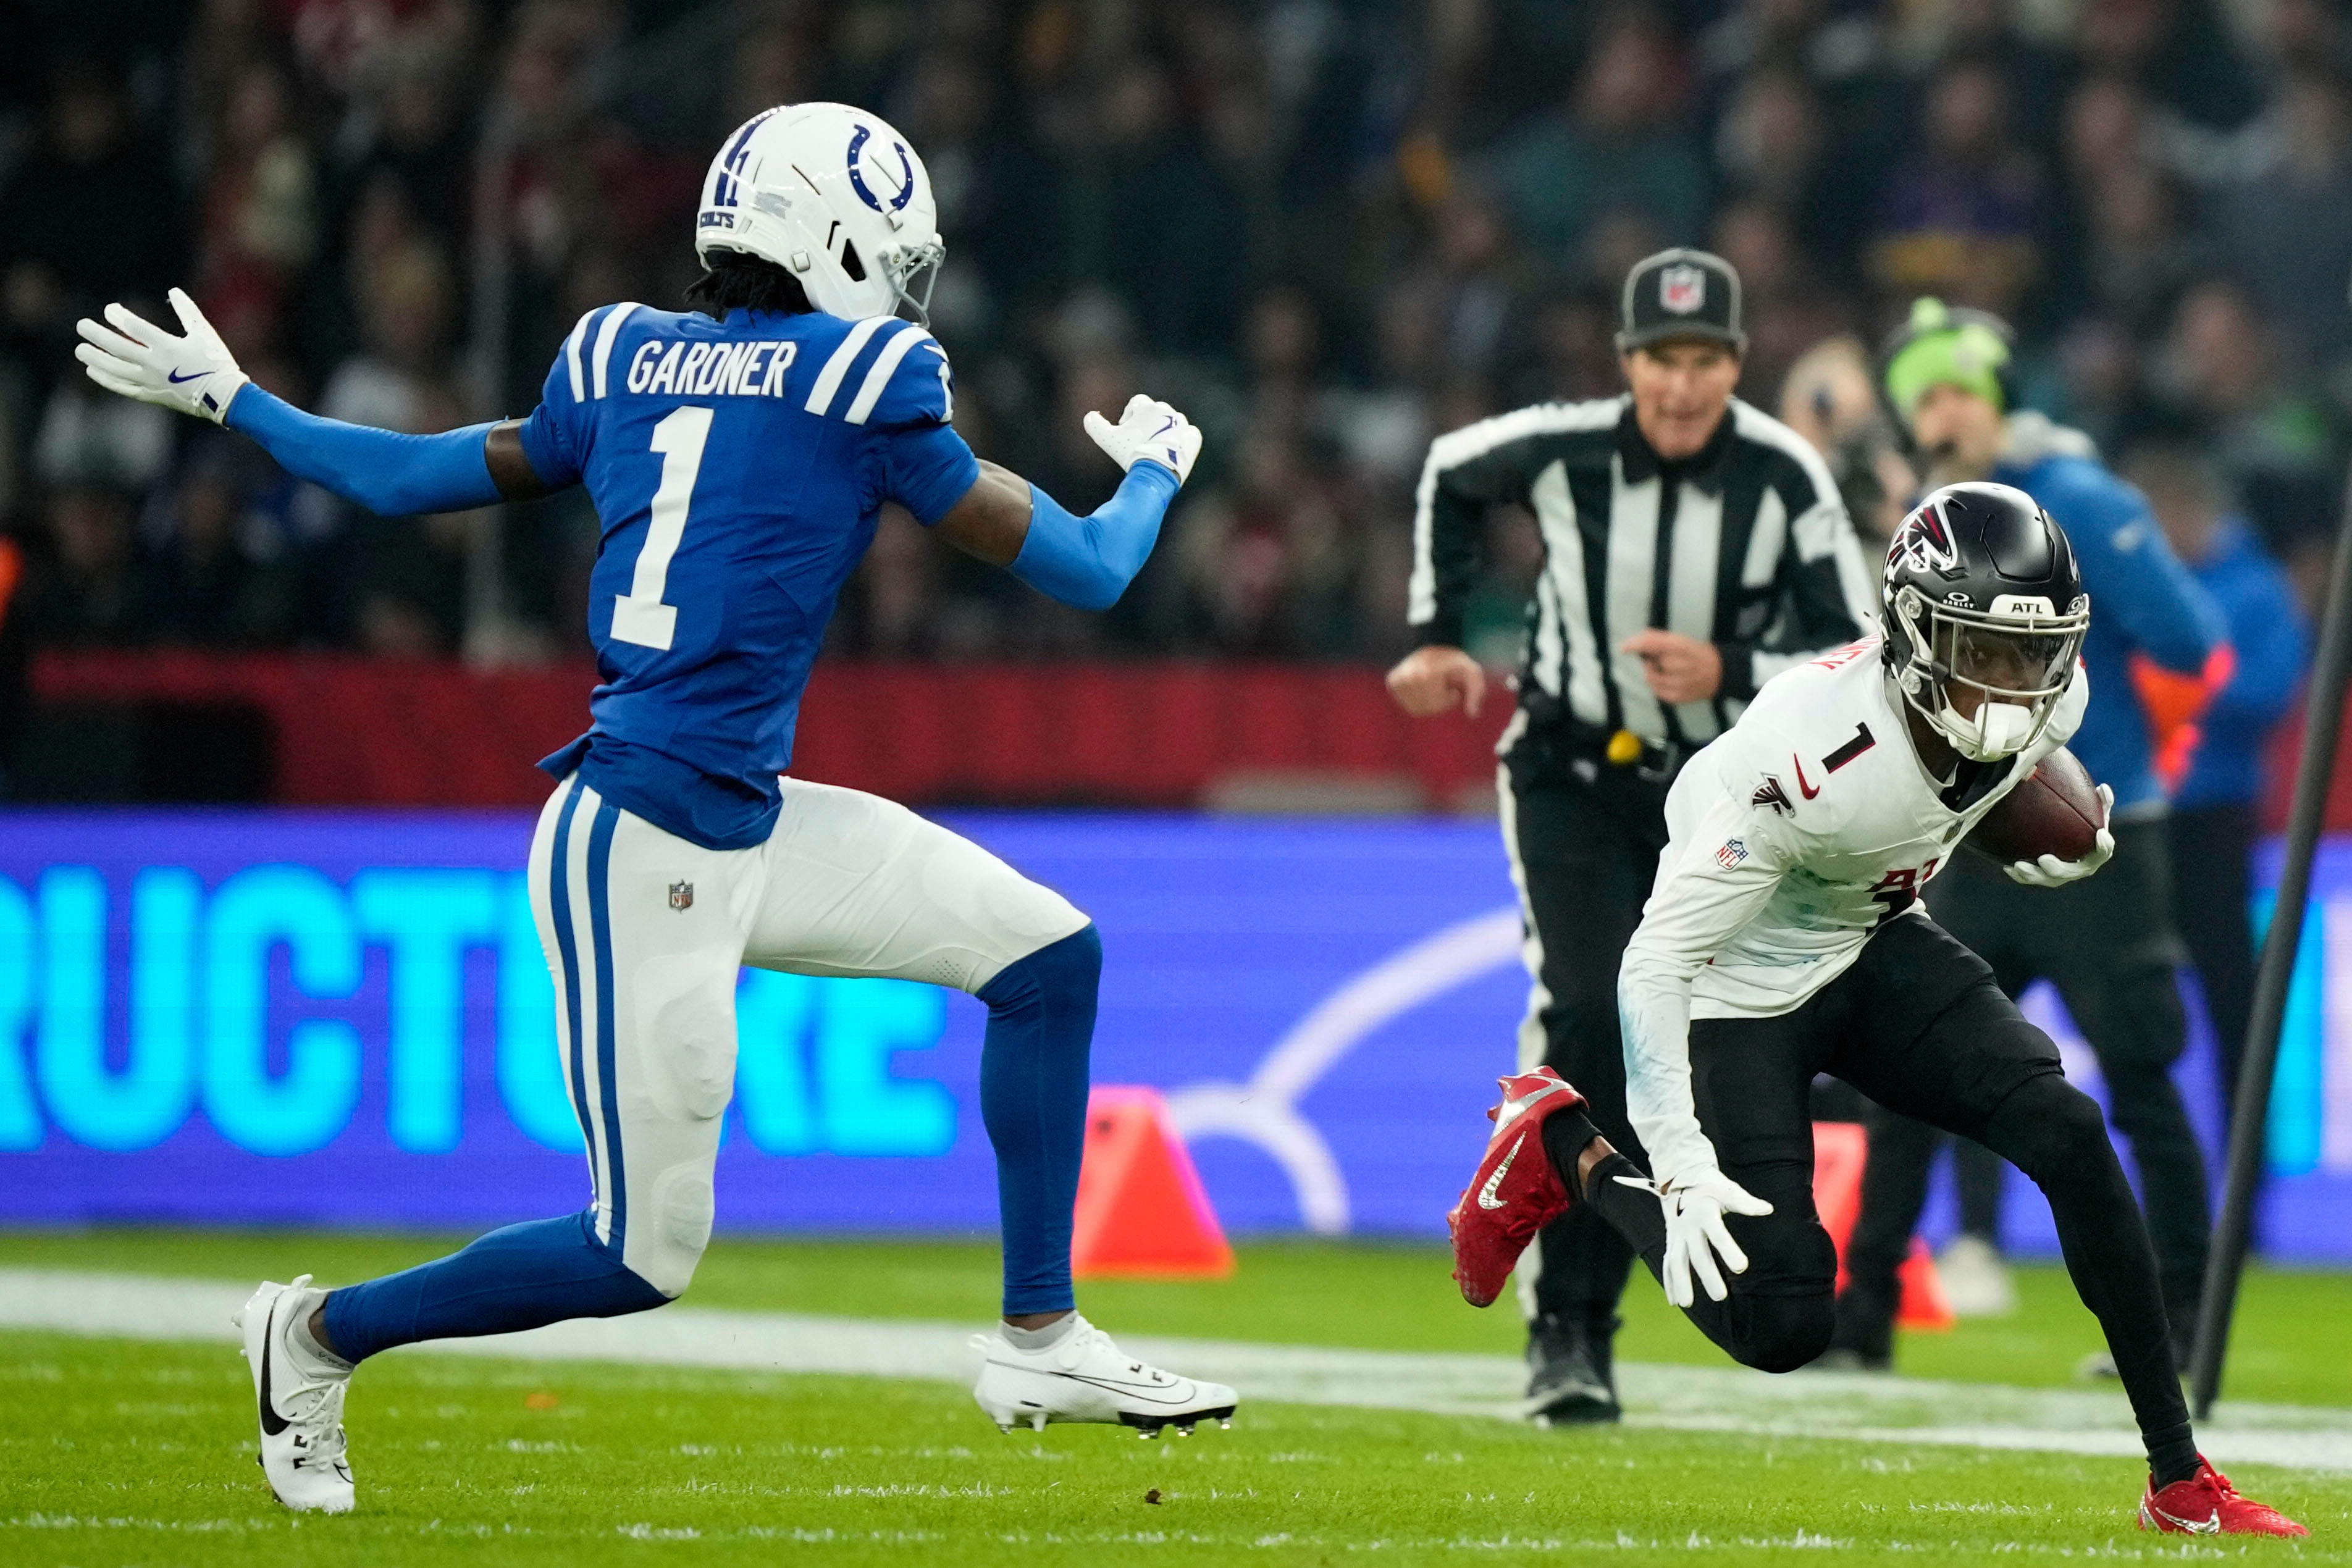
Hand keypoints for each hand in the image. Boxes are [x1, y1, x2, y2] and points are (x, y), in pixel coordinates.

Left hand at [75, 287, 249, 423]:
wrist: (225, 397)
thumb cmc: (217, 362)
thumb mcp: (205, 333)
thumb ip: (188, 311)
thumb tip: (173, 291)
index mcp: (169, 346)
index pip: (135, 327)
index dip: (118, 316)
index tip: (110, 310)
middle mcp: (155, 364)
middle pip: (118, 347)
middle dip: (97, 335)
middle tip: (81, 325)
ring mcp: (151, 381)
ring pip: (115, 369)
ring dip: (95, 358)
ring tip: (80, 349)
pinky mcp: (152, 395)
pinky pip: (123, 387)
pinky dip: (107, 379)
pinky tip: (93, 371)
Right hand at [1084, 393, 1200, 484]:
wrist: (1156, 472)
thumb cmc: (1130, 453)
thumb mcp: (1105, 439)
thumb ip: (1094, 424)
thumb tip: (1090, 416)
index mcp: (1147, 407)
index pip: (1136, 402)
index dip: (1129, 415)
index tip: (1125, 430)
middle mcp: (1167, 411)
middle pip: (1155, 412)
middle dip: (1146, 423)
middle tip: (1138, 441)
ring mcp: (1182, 425)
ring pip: (1172, 421)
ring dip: (1164, 430)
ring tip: (1155, 446)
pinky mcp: (1192, 439)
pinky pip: (1189, 433)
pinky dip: (1182, 438)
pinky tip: (1173, 448)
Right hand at [1386, 645, 1486, 717]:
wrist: (1432, 642)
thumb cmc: (1454, 659)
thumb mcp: (1471, 671)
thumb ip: (1475, 692)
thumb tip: (1473, 714)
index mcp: (1426, 674)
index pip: (1439, 703)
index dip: (1451, 696)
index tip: (1452, 681)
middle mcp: (1408, 678)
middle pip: (1429, 708)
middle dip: (1441, 700)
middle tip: (1443, 681)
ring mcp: (1398, 681)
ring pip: (1418, 709)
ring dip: (1429, 701)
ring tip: (1433, 684)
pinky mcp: (1392, 684)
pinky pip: (1409, 705)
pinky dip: (1417, 700)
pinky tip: (1422, 687)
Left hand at [1620, 629, 1723, 703]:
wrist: (1720, 673)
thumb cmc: (1697, 653)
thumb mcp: (1682, 640)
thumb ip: (1659, 639)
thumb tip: (1637, 639)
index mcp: (1682, 646)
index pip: (1652, 644)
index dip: (1635, 645)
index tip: (1624, 648)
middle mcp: (1681, 665)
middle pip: (1650, 664)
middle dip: (1651, 661)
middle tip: (1661, 660)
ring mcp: (1680, 683)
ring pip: (1651, 679)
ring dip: (1653, 674)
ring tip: (1666, 671)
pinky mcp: (1678, 697)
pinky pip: (1656, 691)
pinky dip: (1658, 685)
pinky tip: (1669, 681)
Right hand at [1657, 1167, 1774, 1308]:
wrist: (1678, 1176)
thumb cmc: (1709, 1185)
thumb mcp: (1727, 1189)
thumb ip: (1745, 1202)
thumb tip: (1767, 1208)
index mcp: (1705, 1212)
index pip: (1717, 1233)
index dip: (1728, 1249)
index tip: (1741, 1268)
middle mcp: (1688, 1226)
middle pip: (1697, 1253)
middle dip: (1708, 1275)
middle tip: (1721, 1296)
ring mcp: (1677, 1234)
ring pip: (1677, 1261)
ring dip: (1681, 1282)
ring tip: (1687, 1304)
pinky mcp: (1671, 1240)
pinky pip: (1668, 1262)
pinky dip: (1669, 1281)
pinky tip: (1673, 1301)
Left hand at [2004, 783, 2115, 886]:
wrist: (2065, 839)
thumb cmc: (2080, 822)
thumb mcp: (2091, 811)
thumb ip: (2100, 800)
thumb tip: (2103, 788)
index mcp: (2096, 853)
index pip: (2104, 853)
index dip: (2104, 846)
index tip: (2099, 833)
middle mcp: (2081, 868)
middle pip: (2072, 872)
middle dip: (2058, 869)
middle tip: (2043, 859)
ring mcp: (2062, 875)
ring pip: (2049, 879)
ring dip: (2034, 875)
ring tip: (2018, 865)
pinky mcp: (2045, 877)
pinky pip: (2032, 880)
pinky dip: (2021, 876)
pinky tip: (2007, 867)